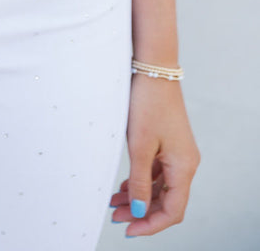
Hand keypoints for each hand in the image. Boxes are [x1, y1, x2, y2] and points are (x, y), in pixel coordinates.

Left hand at [109, 74, 200, 235]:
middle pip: (167, 200)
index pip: (173, 210)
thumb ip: (140, 181)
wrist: (153, 70)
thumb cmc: (147, 104)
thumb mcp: (139, 146)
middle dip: (142, 212)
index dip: (152, 224)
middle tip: (116, 217)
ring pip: (160, 186)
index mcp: (184, 167)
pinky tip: (124, 186)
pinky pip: (157, 171)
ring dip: (140, 197)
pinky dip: (142, 180)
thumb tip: (140, 211)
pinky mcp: (169, 143)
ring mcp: (178, 152)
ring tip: (114, 204)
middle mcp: (185, 163)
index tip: (130, 230)